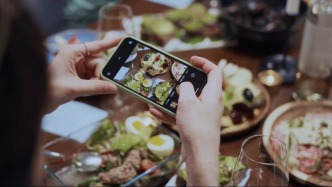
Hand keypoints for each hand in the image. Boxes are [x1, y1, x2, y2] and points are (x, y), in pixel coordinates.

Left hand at [46, 38, 121, 112]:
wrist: (37, 101)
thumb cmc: (51, 90)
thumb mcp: (76, 88)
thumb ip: (96, 87)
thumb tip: (114, 88)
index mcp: (72, 52)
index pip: (96, 46)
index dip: (111, 42)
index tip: (124, 38)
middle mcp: (75, 56)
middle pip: (98, 62)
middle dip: (100, 74)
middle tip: (99, 85)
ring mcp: (76, 66)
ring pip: (96, 71)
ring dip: (96, 81)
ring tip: (88, 90)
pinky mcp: (77, 74)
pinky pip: (92, 77)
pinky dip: (93, 83)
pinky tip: (88, 89)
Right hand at [150, 56, 222, 185]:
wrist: (199, 155)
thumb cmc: (196, 126)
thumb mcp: (188, 102)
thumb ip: (186, 88)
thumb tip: (185, 85)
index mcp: (213, 93)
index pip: (214, 71)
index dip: (204, 62)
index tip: (191, 60)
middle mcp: (210, 102)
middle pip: (199, 85)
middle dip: (184, 81)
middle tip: (171, 78)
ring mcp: (203, 114)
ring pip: (187, 101)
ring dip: (172, 99)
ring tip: (157, 96)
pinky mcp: (195, 125)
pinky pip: (182, 114)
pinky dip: (170, 113)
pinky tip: (154, 112)